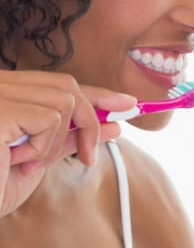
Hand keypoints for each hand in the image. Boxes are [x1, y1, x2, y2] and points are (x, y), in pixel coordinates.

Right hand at [0, 70, 136, 216]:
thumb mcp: (38, 159)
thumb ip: (70, 137)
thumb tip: (113, 124)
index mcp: (7, 92)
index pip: (60, 84)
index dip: (97, 93)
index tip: (127, 104)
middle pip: (68, 85)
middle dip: (92, 117)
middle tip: (90, 156)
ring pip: (65, 100)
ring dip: (57, 140)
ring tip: (29, 163)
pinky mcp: (0, 107)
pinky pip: (51, 117)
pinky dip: (44, 145)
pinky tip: (19, 161)